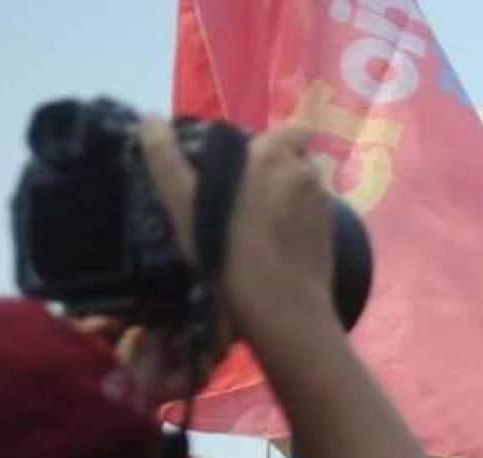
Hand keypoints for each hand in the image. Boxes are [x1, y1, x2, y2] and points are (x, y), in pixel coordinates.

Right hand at [137, 118, 337, 343]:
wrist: (284, 314)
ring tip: (255, 225)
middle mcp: (308, 173)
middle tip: (239, 199)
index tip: (242, 165)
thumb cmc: (230, 257)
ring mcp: (326, 206)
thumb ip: (167, 159)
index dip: (268, 143)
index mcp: (276, 156)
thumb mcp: (186, 206)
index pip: (289, 130)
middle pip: (293, 159)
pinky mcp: (333, 235)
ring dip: (284, 197)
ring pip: (303, 188)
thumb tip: (148, 119)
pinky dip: (296, 222)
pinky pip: (312, 216)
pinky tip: (273, 244)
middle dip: (272, 171)